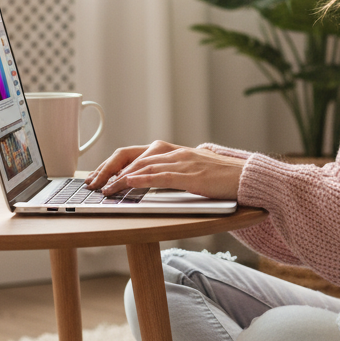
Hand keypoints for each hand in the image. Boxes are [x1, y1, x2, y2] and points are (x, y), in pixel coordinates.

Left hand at [85, 141, 244, 199]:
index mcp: (172, 151)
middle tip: (93, 184)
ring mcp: (183, 162)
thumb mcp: (189, 172)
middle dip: (109, 170)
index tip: (97, 177)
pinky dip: (142, 178)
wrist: (246, 176)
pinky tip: (129, 183)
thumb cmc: (219, 178)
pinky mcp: (192, 175)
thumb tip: (141, 183)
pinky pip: (162, 175)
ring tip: (106, 189)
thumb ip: (168, 174)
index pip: (133, 153)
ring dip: (120, 178)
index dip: (112, 164)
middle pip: (132, 157)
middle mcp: (174, 152)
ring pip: (143, 166)